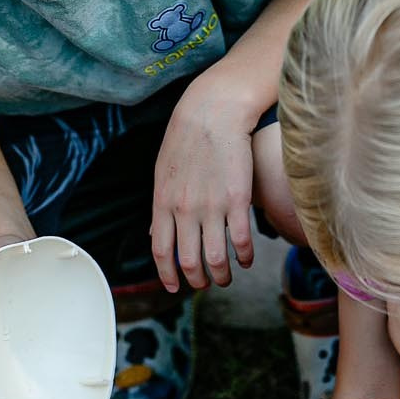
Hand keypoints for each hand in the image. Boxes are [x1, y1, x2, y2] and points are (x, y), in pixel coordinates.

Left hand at [151, 85, 255, 290]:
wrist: (213, 111)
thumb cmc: (187, 138)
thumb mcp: (163, 172)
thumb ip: (161, 207)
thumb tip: (154, 235)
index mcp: (163, 202)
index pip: (161, 250)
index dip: (167, 275)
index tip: (174, 287)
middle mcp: (185, 209)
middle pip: (188, 261)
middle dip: (197, 281)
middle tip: (204, 284)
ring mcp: (211, 206)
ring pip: (216, 259)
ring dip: (222, 276)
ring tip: (226, 278)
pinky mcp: (237, 200)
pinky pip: (240, 242)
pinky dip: (243, 257)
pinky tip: (245, 260)